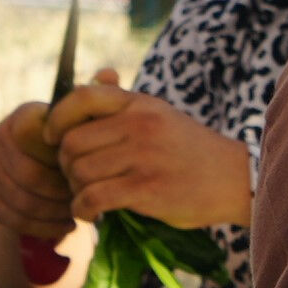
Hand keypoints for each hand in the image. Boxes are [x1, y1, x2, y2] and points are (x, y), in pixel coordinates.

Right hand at [0, 82, 86, 249]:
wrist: (43, 172)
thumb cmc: (72, 145)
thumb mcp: (85, 123)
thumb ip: (99, 101)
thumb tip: (110, 73)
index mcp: (22, 117)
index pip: (35, 139)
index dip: (62, 160)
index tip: (85, 169)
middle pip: (27, 175)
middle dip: (59, 193)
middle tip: (83, 202)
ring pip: (19, 198)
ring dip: (52, 212)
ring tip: (76, 216)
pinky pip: (10, 216)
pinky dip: (40, 226)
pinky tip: (63, 226)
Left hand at [47, 84, 255, 231]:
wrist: (236, 179)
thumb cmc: (190, 150)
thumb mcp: (160, 115)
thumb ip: (124, 100)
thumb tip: (97, 73)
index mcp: (139, 104)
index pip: (82, 96)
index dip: (57, 118)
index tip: (51, 138)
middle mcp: (140, 124)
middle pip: (71, 142)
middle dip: (65, 166)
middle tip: (78, 179)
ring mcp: (143, 156)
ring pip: (79, 172)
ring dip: (75, 191)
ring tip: (88, 196)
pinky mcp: (147, 188)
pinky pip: (93, 198)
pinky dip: (83, 210)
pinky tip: (90, 214)